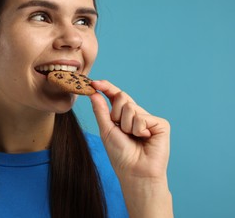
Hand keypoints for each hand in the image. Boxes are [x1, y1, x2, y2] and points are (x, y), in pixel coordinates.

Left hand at [89, 80, 172, 216]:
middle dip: (116, 114)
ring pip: (131, 107)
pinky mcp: (161, 124)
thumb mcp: (106, 130)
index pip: (115, 96)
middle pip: (122, 97)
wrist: (135, 172)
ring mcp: (149, 119)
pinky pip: (142, 117)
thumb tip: (94, 92)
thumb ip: (101, 110)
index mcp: (123, 116)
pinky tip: (145, 139)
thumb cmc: (120, 154)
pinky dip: (139, 129)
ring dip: (126, 125)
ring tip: (134, 138)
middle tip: (121, 131)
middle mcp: (136, 115)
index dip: (106, 88)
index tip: (94, 82)